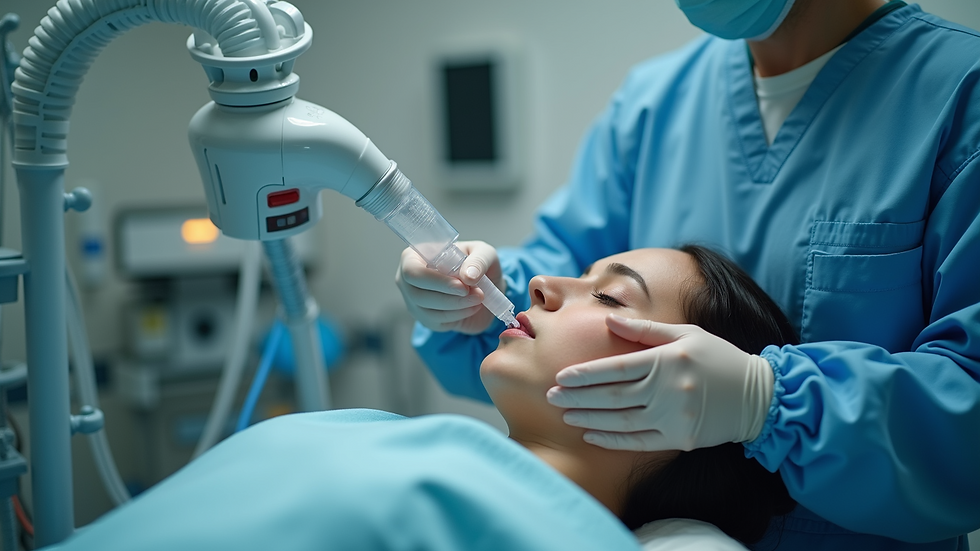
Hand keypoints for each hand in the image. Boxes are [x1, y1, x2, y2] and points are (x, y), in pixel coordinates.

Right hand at [395, 240, 502, 334]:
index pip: (412, 270)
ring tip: (479, 298)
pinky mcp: (425, 318)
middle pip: (417, 294)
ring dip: (458, 306)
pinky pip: (437, 322)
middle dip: (449, 297)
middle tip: (477, 295)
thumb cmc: (477, 263)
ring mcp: (414, 301)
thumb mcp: (485, 253)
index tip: (462, 286)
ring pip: (428, 311)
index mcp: (415, 257)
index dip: (436, 281)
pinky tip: (473, 307)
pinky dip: (458, 315)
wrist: (485, 287)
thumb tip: (468, 277)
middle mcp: (408, 279)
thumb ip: (478, 261)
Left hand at [546, 314, 773, 450]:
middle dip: (578, 397)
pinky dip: (612, 440)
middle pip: (613, 395)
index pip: (617, 368)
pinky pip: (638, 441)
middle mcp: (668, 389)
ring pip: (621, 420)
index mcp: (667, 360)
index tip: (560, 376)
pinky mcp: (679, 438)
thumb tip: (608, 321)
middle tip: (550, 397)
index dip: (586, 374)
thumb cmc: (717, 358)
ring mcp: (674, 416)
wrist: (757, 396)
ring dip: (589, 419)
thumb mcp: (686, 333)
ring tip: (566, 415)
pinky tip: (591, 435)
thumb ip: (645, 331)